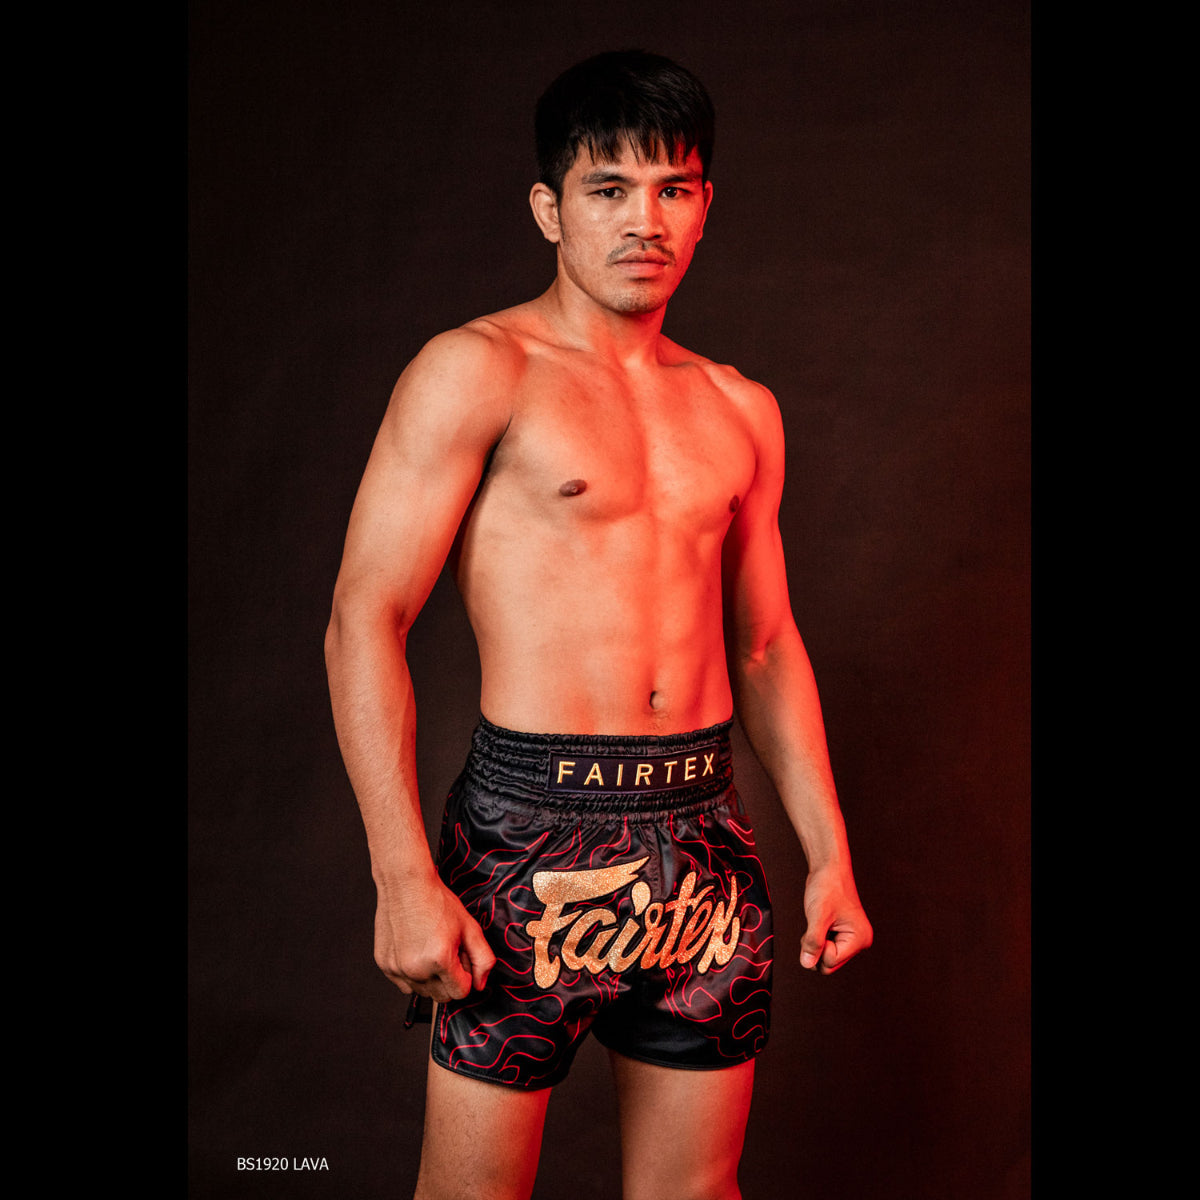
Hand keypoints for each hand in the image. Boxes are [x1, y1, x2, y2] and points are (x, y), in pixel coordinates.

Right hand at [373, 872, 495, 1002]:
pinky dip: (412, 975)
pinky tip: (416, 952)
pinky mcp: (384, 965)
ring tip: (431, 950)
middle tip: (448, 953)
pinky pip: (404, 984)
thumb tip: (480, 984)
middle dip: (450, 980)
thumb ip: (483, 959)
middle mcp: (416, 969)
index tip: (462, 960)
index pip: (460, 992)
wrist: (406, 884)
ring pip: (422, 992)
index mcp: (439, 960)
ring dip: (431, 979)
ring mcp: (397, 969)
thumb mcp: (470, 927)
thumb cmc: (436, 901)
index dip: (466, 977)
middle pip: (442, 997)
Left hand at [798, 864, 872, 974]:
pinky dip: (817, 938)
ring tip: (818, 921)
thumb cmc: (827, 887)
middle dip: (816, 948)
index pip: (830, 962)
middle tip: (815, 924)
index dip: (818, 948)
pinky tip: (821, 922)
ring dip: (815, 943)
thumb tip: (807, 964)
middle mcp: (859, 942)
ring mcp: (851, 938)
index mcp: (859, 939)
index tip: (819, 925)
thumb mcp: (817, 916)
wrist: (829, 867)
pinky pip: (825, 947)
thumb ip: (813, 942)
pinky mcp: (842, 934)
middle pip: (828, 964)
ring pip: (825, 957)